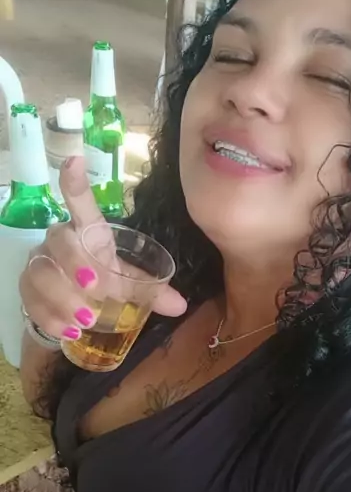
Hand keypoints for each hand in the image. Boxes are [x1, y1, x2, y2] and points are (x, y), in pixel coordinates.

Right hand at [19, 156, 186, 340]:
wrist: (69, 308)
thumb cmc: (99, 282)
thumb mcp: (126, 283)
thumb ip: (150, 291)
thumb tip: (181, 305)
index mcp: (87, 233)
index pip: (80, 203)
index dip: (75, 183)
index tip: (74, 160)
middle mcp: (59, 243)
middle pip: (59, 241)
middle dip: (74, 263)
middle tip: (95, 288)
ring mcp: (40, 266)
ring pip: (41, 273)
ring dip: (63, 297)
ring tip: (87, 319)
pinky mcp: (28, 292)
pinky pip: (31, 302)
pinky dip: (51, 318)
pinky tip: (69, 331)